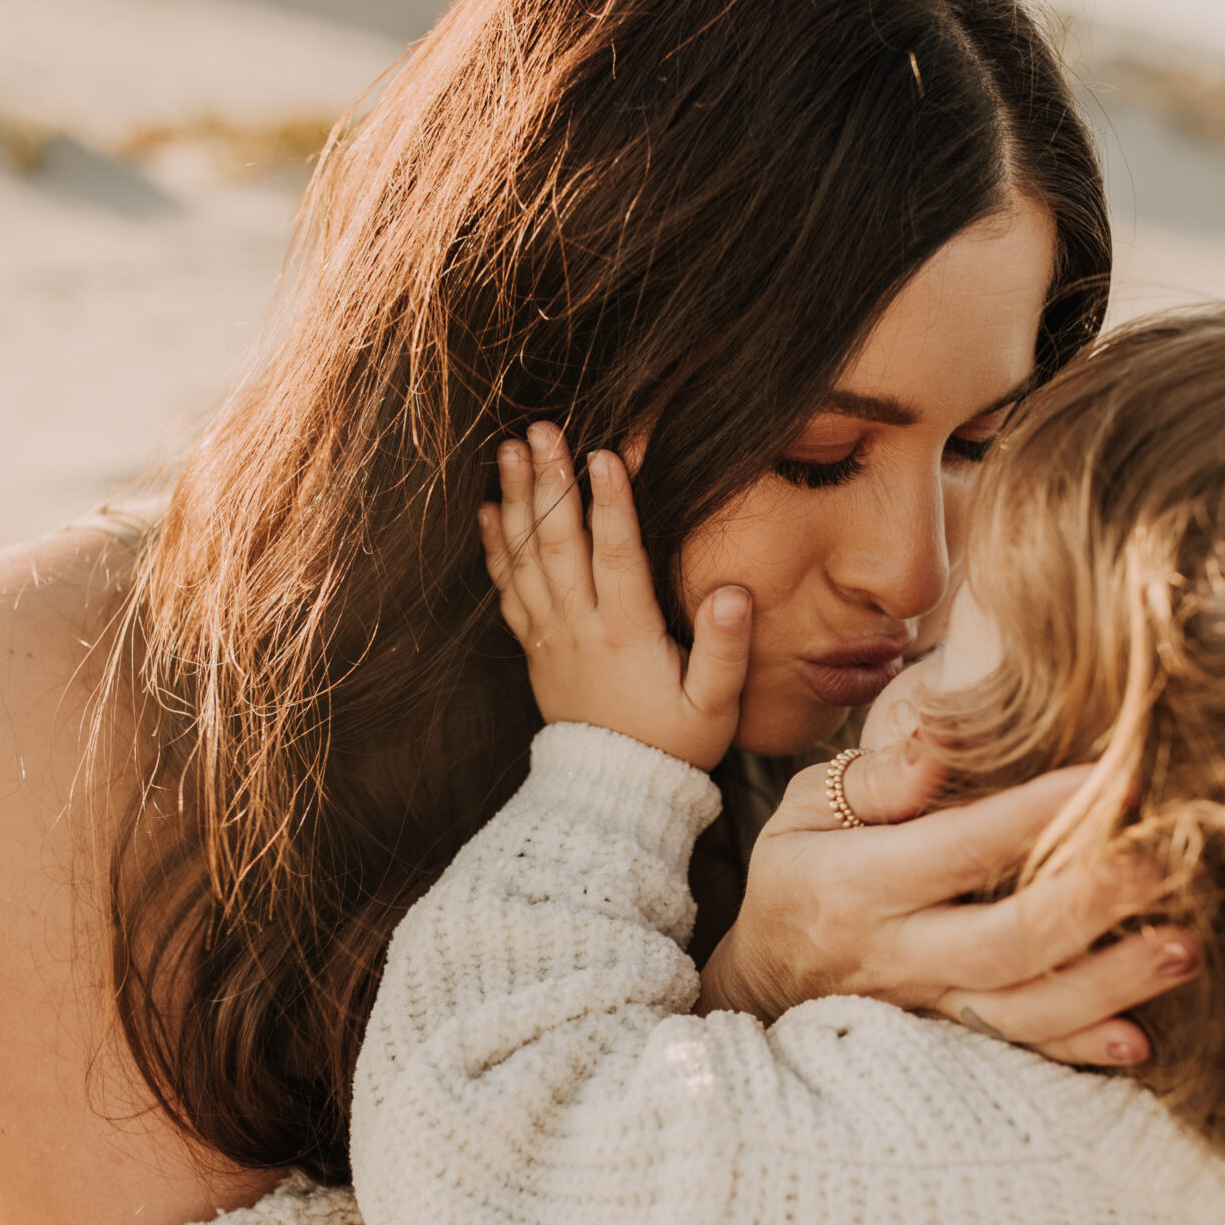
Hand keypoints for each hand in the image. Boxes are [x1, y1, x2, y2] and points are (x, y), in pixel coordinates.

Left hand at [481, 422, 752, 772]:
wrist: (613, 794)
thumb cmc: (674, 746)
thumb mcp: (714, 708)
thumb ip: (725, 650)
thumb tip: (734, 593)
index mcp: (627, 637)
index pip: (618, 558)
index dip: (612, 505)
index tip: (604, 454)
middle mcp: (580, 630)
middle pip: (560, 546)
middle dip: (552, 483)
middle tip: (542, 429)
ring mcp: (550, 638)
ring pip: (526, 560)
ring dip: (518, 502)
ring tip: (511, 450)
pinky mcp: (535, 649)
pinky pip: (508, 592)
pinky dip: (496, 549)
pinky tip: (490, 509)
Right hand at [700, 741, 1198, 1066]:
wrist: (761, 982)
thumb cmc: (800, 873)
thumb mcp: (808, 808)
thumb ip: (877, 778)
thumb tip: (942, 744)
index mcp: (857, 883)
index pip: (960, 847)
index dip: (1040, 814)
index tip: (1117, 778)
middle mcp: (893, 954)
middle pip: (1006, 940)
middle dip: (1095, 902)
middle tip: (1169, 862)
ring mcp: (923, 1010)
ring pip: (1024, 1011)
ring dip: (1111, 985)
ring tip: (1185, 948)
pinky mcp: (946, 1046)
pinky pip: (1018, 1055)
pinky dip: (1081, 1051)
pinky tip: (1141, 1038)